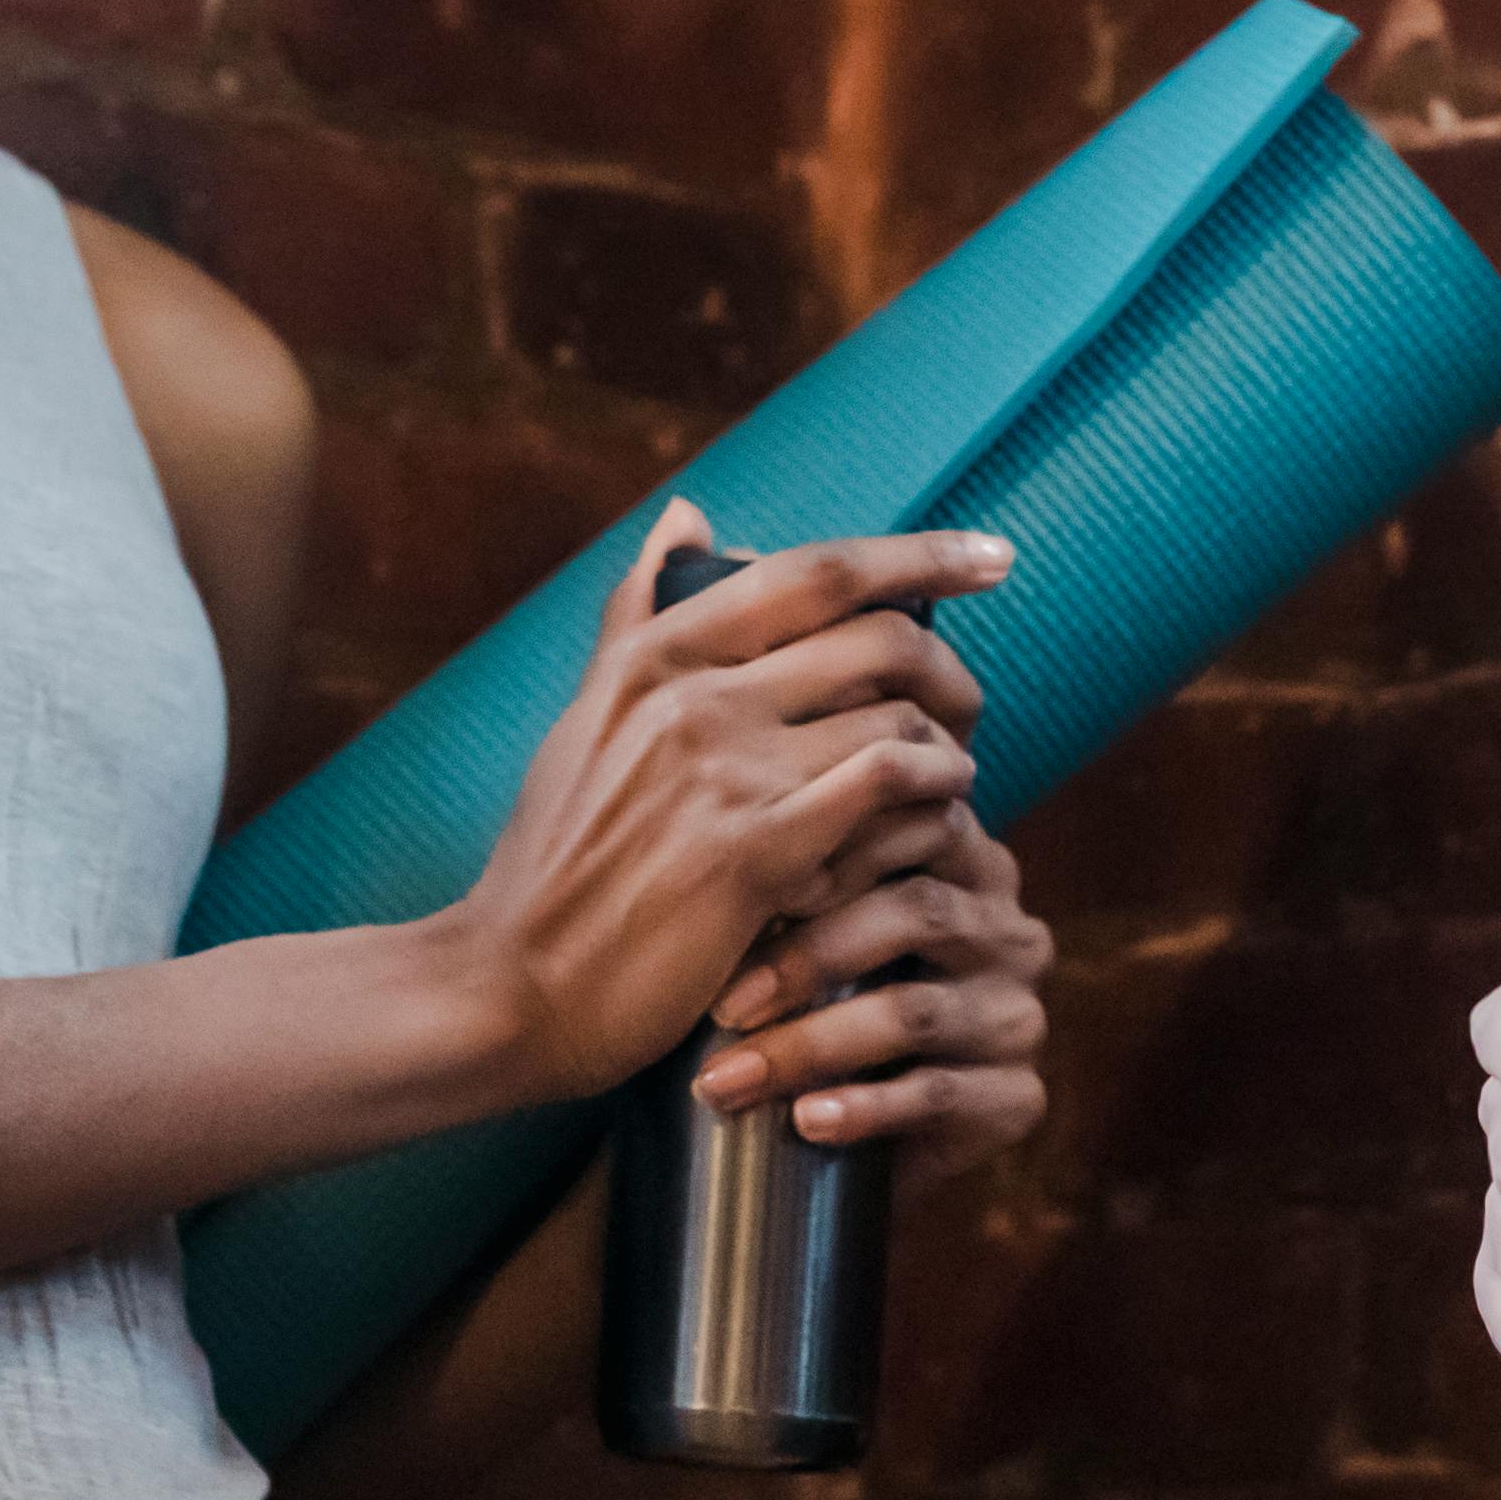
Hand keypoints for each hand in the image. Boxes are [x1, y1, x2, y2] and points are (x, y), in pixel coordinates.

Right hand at [461, 502, 1009, 1107]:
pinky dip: (932, 804)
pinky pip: (889, 794)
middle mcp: (694, 693)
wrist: (510, 985)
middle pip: (881, 640)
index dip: (921, 555)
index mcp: (658, 651)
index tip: (991, 557)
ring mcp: (725, 770)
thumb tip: (688, 514)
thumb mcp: (586, 716)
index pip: (817, 571)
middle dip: (949, 674)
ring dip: (948, 753)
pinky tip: (934, 827)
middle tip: (966, 711)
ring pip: (899, 721)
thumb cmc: (555, 858)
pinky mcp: (755, 852)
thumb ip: (640, 612)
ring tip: (949, 786)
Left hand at [684, 813, 1052, 1181]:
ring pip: (915, 1012)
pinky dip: (863, 1108)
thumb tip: (709, 812)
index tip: (740, 883)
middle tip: (722, 1003)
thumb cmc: (817, 1009)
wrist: (851, 1151)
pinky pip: (937, 1096)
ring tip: (726, 1079)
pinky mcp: (1019, 1098)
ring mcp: (1020, 1016)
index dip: (831, 850)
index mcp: (973, 866)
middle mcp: (1011, 932)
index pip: (918, 825)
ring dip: (811, 1044)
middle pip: (919, 914)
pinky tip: (804, 1121)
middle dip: (809, 954)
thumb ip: (802, 868)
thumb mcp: (816, 930)